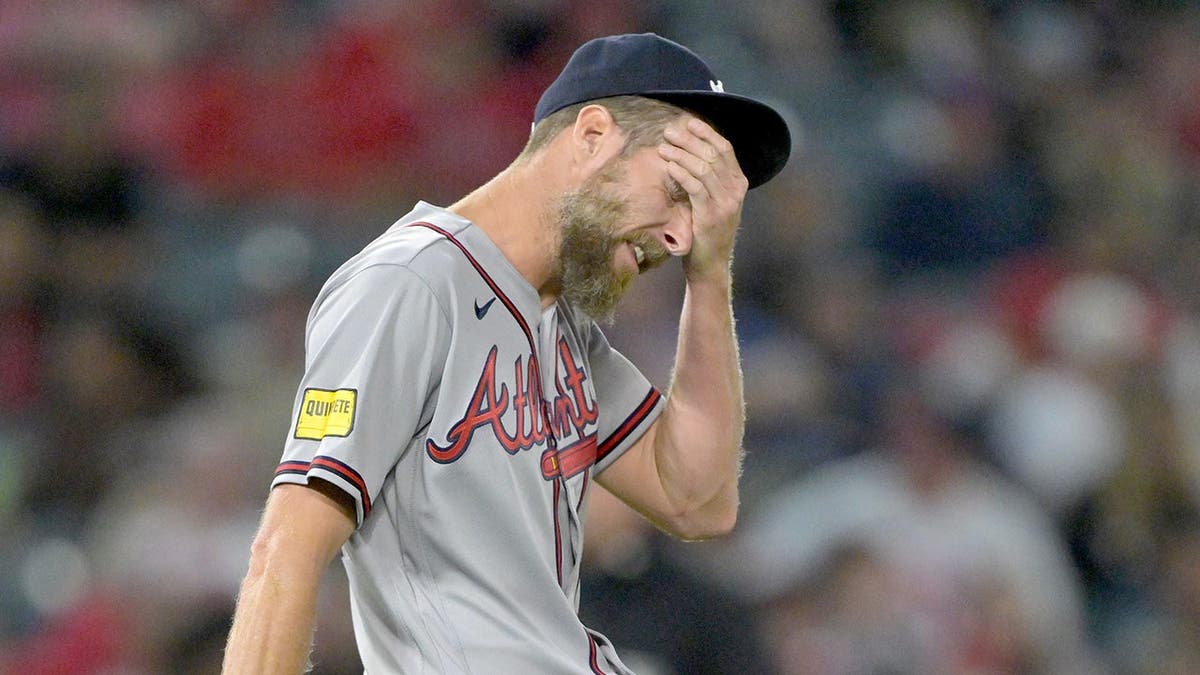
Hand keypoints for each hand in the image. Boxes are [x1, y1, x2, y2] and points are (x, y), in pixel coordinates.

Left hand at [658, 118, 747, 281]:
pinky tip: (669, 167)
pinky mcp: (711, 215)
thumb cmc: (705, 231)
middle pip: (713, 154)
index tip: (689, 123)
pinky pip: (696, 187)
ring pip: (704, 168)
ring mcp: (726, 203)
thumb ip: (708, 179)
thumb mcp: (713, 201)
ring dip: (681, 154)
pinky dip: (682, 173)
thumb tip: (690, 152)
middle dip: (690, 140)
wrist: (710, 264)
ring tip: (664, 148)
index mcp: (739, 183)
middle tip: (670, 132)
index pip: (725, 149)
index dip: (707, 133)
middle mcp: (736, 190)